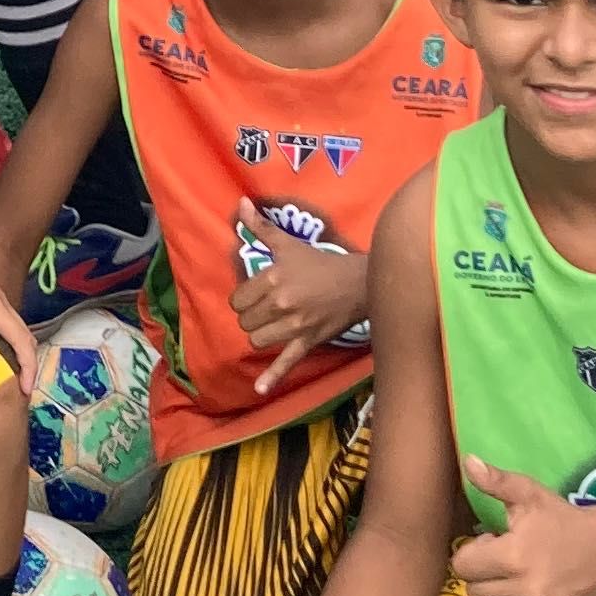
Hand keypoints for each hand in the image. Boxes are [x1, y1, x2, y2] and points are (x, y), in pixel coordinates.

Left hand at [228, 200, 365, 392]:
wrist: (358, 283)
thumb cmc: (320, 262)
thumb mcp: (288, 243)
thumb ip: (260, 227)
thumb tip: (239, 204)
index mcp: (274, 277)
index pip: (237, 300)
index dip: (242, 300)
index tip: (254, 296)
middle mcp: (282, 303)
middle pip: (245, 322)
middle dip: (250, 317)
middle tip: (264, 309)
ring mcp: (295, 326)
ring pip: (257, 341)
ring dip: (260, 335)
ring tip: (270, 326)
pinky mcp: (308, 342)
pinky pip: (286, 363)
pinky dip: (272, 377)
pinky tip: (259, 390)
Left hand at [451, 458, 595, 595]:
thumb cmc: (564, 519)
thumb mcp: (530, 495)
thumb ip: (497, 481)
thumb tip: (467, 462)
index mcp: (514, 556)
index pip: (464, 563)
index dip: (473, 551)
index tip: (491, 542)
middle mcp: (525, 590)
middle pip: (474, 590)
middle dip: (483, 573)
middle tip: (506, 557)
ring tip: (519, 576)